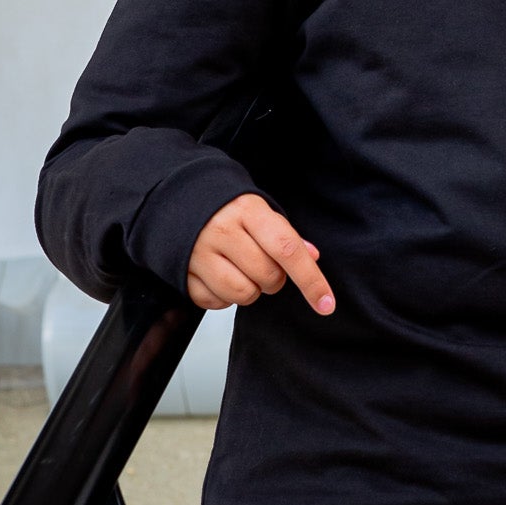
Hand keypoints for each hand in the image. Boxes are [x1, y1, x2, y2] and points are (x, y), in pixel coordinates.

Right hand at [186, 193, 335, 315]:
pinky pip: (216, 303)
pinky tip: (219, 276)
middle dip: (275, 280)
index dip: (311, 280)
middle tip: (263, 264)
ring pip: (243, 294)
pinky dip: (224, 297)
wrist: (179, 200)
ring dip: (250, 290)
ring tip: (241, 270)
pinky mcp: (184, 274)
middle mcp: (222, 231)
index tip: (326, 303)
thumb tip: (313, 256)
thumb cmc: (228, 210)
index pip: (287, 249)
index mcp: (248, 211)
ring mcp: (200, 254)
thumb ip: (286, 235)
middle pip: (268, 277)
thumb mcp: (260, 212)